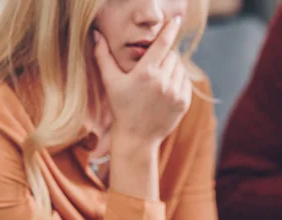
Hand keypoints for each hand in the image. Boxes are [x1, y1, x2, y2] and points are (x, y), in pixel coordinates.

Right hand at [94, 16, 191, 147]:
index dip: (170, 30)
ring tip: (157, 79)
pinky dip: (177, 80)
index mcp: (145, 74)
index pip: (162, 44)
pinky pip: (185, 82)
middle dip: (164, 56)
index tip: (177, 20)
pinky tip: (165, 89)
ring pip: (179, 67)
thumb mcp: (110, 82)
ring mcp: (175, 93)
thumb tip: (96, 34)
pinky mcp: (184, 102)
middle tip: (152, 66)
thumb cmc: (121, 108)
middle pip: (171, 55)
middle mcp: (163, 82)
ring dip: (172, 67)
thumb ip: (103, 57)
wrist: (137, 137)